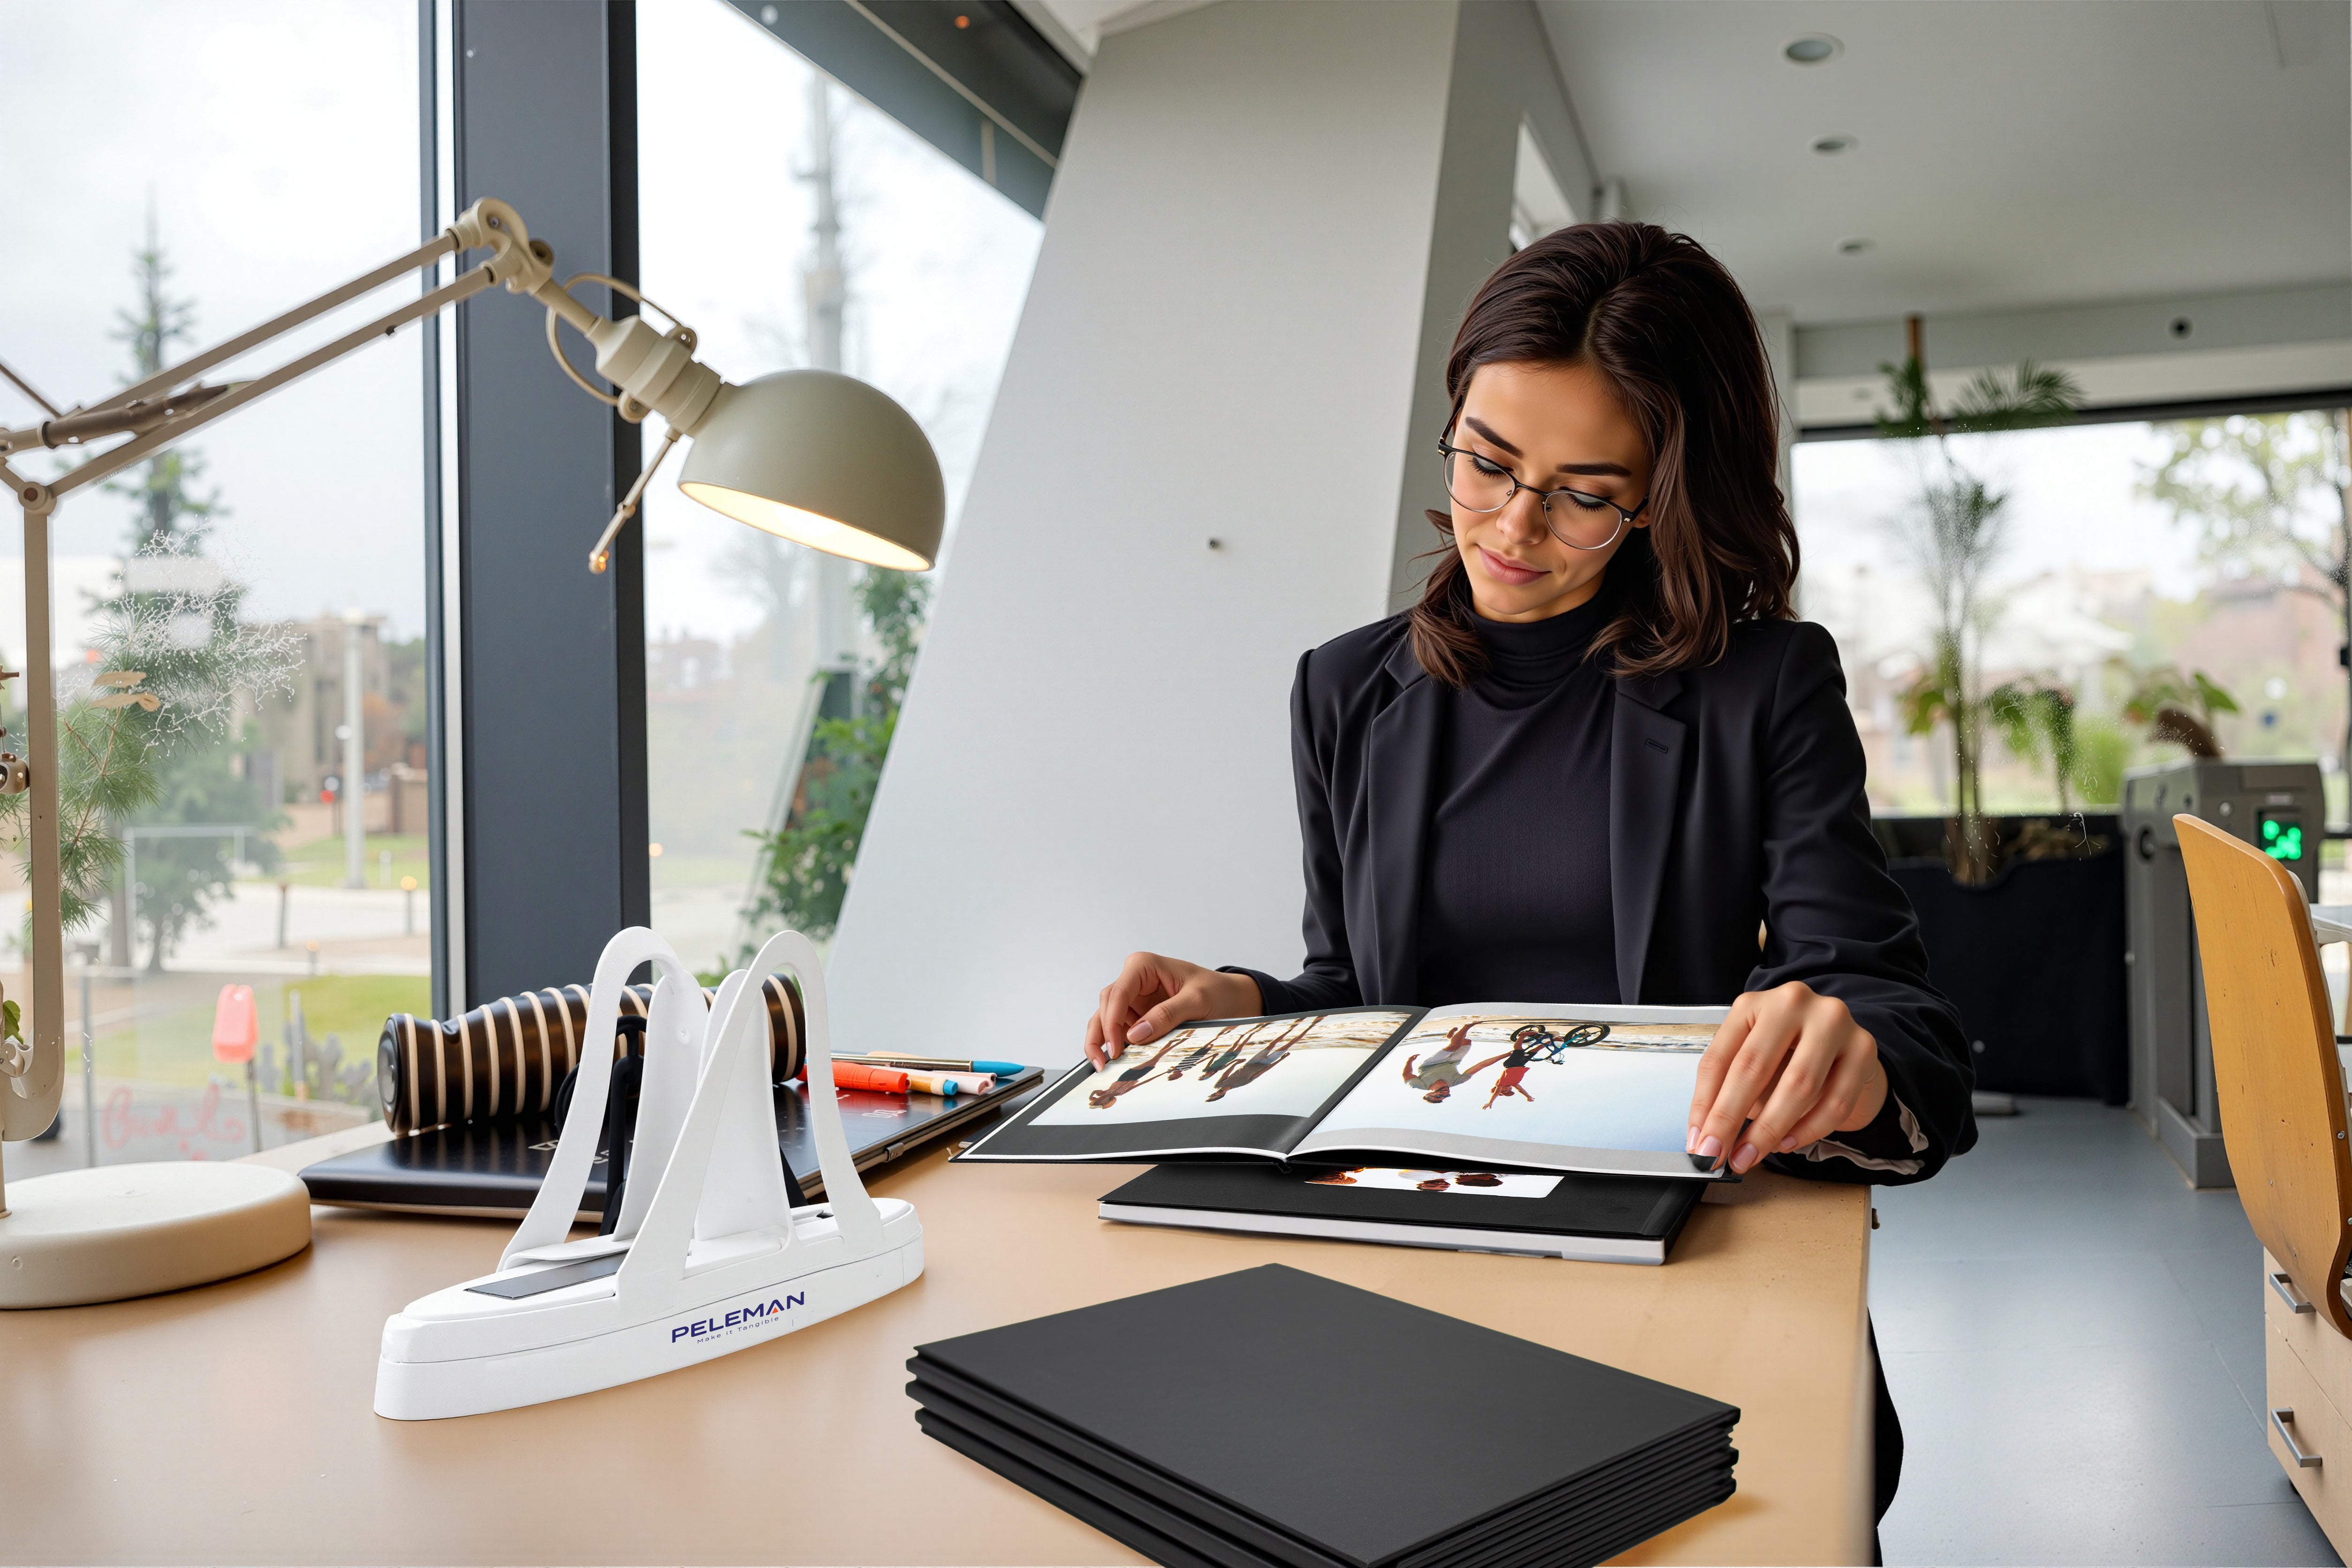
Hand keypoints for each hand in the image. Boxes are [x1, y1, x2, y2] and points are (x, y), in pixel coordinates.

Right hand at [1084, 954, 1262, 1068]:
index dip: (1111, 1020)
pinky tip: (1117, 1061)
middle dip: (1101, 1033)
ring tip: (1104, 1065)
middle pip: (1106, 1005)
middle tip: (1103, 1062)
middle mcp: (1135, 980)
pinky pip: (1121, 1030)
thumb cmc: (1218, 991)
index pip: (1118, 992)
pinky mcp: (1140, 1016)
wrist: (1233, 999)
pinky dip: (1116, 1044)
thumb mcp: (1197, 1000)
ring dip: (1103, 1041)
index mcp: (1144, 966)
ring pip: (1107, 1018)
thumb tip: (1135, 1034)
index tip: (1116, 1046)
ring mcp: (1136, 999)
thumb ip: (1167, 1014)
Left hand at [1685, 982, 1886, 1174]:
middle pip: (1754, 1068)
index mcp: (1752, 1003)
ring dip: (1770, 1130)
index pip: (1719, 1059)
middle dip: (1731, 1120)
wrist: (1838, 1044)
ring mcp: (1832, 1021)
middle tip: (1718, 1156)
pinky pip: (1836, 1100)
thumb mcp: (1748, 1061)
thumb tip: (1707, 1139)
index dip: (1705, 1106)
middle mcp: (1792, 1003)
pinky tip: (1787, 1142)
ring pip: (1798, 1086)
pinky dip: (1809, 1129)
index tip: (1699, 1143)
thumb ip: (1726, 1092)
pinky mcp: (1863, 1047)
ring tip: (1751, 1155)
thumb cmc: (1785, 1053)